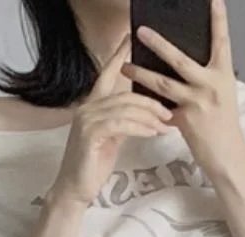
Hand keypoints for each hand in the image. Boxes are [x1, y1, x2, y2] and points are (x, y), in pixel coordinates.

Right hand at [50, 33, 174, 206]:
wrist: (75, 190)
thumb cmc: (93, 166)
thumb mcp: (112, 139)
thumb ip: (123, 122)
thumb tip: (145, 114)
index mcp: (92, 105)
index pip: (107, 75)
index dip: (118, 56)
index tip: (129, 39)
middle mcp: (87, 107)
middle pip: (125, 94)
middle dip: (151, 102)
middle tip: (169, 111)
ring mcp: (87, 120)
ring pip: (125, 108)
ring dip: (149, 116)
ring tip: (165, 125)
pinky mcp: (90, 134)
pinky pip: (121, 124)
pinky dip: (140, 127)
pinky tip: (152, 133)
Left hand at [120, 0, 244, 182]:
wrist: (228, 155)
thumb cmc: (224, 124)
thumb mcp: (222, 93)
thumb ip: (206, 76)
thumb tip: (184, 63)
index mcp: (223, 74)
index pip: (221, 41)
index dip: (218, 20)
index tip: (213, 0)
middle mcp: (211, 85)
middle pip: (180, 59)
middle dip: (158, 44)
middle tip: (141, 31)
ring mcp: (197, 102)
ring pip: (163, 83)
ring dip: (141, 73)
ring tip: (125, 66)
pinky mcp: (184, 120)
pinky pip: (161, 106)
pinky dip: (147, 102)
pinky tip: (132, 97)